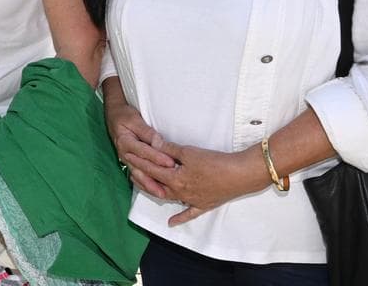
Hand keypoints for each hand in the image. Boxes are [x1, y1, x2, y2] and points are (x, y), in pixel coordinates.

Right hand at [103, 88, 174, 198]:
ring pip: (138, 176)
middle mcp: (124, 153)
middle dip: (155, 179)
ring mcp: (126, 159)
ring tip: (162, 195)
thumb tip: (158, 142)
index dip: (158, 158)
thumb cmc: (125, 116)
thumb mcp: (135, 120)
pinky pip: (136, 176)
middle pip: (141, 169)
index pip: (144, 152)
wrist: (113, 116)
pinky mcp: (129, 162)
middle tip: (170, 186)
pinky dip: (144, 184)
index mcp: (125, 142)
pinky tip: (153, 191)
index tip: (170, 163)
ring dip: (150, 186)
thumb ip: (147, 132)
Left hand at [128, 141, 263, 226]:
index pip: (152, 169)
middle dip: (143, 177)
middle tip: (131, 170)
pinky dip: (179, 218)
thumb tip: (153, 143)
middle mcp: (180, 192)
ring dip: (156, 192)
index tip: (127, 155)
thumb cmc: (214, 162)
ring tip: (145, 188)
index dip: (139, 161)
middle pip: (156, 185)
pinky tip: (171, 223)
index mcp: (174, 179)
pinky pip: (189, 213)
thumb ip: (169, 149)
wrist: (240, 175)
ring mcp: (191, 200)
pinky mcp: (204, 205)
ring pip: (168, 197)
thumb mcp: (189, 152)